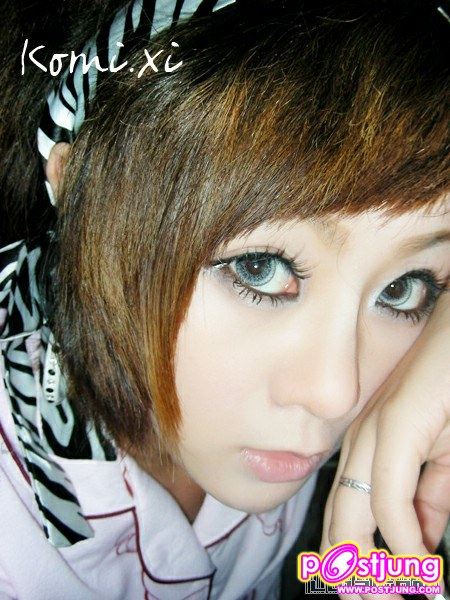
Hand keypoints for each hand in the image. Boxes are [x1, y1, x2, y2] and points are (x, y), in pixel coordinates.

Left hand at [320, 294, 449, 599]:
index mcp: (366, 454)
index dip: (356, 566)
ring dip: (371, 566)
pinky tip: (422, 557)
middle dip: (354, 576)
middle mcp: (361, 447)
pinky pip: (387, 494)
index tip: (379, 598)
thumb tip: (421, 541)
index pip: (345, 519)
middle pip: (339, 524)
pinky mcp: (396, 425)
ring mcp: (375, 435)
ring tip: (396, 594)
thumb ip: (430, 498)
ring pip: (352, 515)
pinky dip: (402, 535)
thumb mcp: (443, 459)